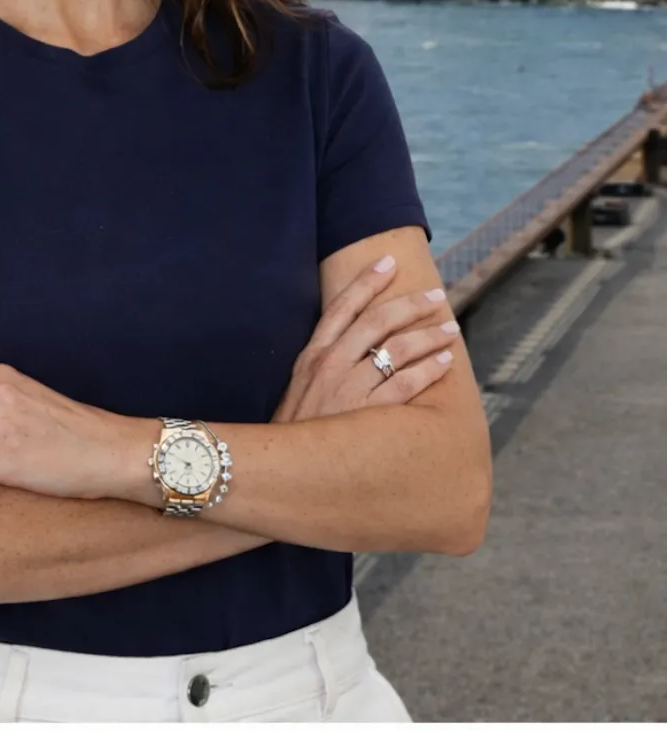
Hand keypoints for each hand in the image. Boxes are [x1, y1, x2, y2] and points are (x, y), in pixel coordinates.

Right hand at [273, 256, 457, 423]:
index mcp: (312, 355)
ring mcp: (349, 389)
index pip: (343, 306)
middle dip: (410, 304)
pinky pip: (406, 385)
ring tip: (450, 329)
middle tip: (437, 296)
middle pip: (377, 321)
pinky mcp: (368, 417)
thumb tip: (353, 345)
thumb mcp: (299, 390)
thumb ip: (323, 364)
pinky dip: (428, 369)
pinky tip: (444, 362)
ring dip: (428, 335)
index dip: (367, 281)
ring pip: (397, 348)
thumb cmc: (298, 432)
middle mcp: (330, 365)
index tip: (388, 262)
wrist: (283, 472)